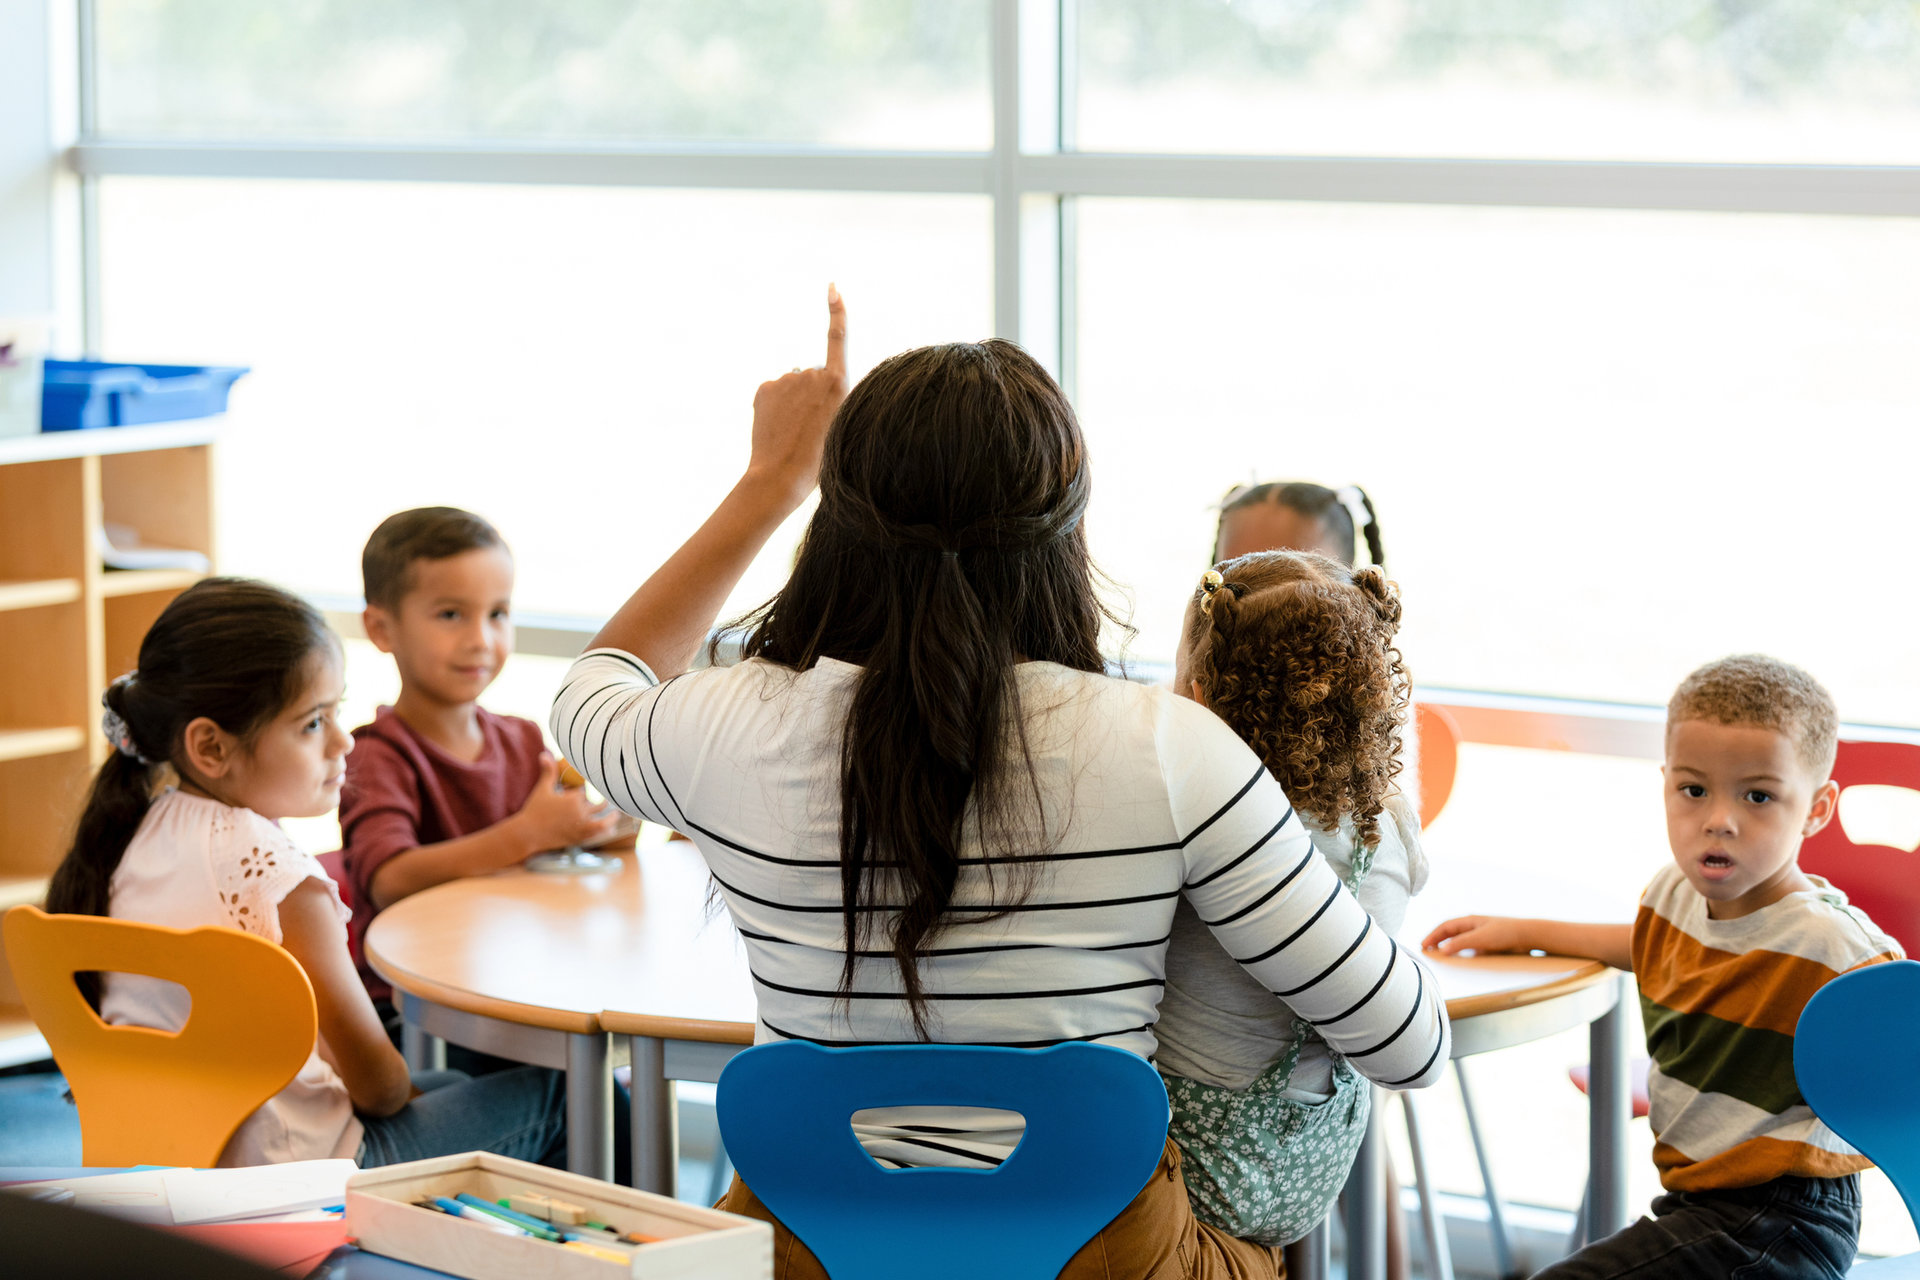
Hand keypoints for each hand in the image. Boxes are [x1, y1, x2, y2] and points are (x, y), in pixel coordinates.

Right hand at [513, 753, 619, 853]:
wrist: (528, 834)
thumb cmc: (534, 810)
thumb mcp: (542, 789)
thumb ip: (548, 771)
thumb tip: (544, 753)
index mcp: (573, 798)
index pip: (585, 791)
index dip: (581, 791)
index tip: (577, 791)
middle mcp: (580, 812)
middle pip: (598, 805)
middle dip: (601, 803)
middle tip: (605, 801)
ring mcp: (581, 826)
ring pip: (604, 820)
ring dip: (611, 817)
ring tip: (616, 814)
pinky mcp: (580, 838)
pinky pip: (599, 833)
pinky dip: (607, 830)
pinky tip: (611, 829)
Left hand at [744, 284, 847, 511]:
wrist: (781, 477)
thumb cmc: (817, 460)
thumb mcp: (840, 425)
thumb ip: (829, 396)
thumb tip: (805, 374)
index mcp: (837, 383)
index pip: (837, 337)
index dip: (836, 311)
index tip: (832, 288)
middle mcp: (811, 374)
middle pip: (813, 376)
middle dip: (812, 394)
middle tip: (811, 428)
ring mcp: (785, 379)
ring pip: (793, 386)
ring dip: (793, 403)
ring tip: (793, 433)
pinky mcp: (764, 387)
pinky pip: (774, 392)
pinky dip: (775, 406)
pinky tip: (777, 428)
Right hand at [1422, 915, 1535, 955]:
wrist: (1528, 936)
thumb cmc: (1505, 933)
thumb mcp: (1480, 938)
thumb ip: (1460, 944)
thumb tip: (1441, 950)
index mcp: (1469, 921)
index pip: (1445, 927)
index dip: (1432, 936)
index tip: (1423, 946)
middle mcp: (1473, 926)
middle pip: (1450, 932)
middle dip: (1437, 940)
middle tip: (1426, 949)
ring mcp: (1481, 934)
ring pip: (1459, 940)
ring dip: (1447, 946)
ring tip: (1439, 954)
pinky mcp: (1488, 944)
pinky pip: (1469, 947)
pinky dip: (1460, 951)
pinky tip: (1459, 958)